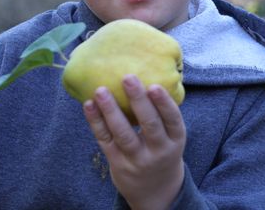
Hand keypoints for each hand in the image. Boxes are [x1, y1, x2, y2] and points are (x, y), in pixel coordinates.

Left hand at [83, 75, 185, 209]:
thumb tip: (146, 73)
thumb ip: (161, 115)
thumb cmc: (161, 151)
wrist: (156, 192)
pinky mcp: (118, 163)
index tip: (154, 85)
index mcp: (175, 140)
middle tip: (128, 77)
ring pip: (124, 134)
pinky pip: (105, 140)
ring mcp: (137, 159)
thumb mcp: (171, 138)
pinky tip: (89, 105)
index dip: (164, 104)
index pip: (173, 120)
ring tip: (101, 90)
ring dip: (111, 110)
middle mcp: (158, 151)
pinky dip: (96, 122)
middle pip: (149, 125)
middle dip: (138, 101)